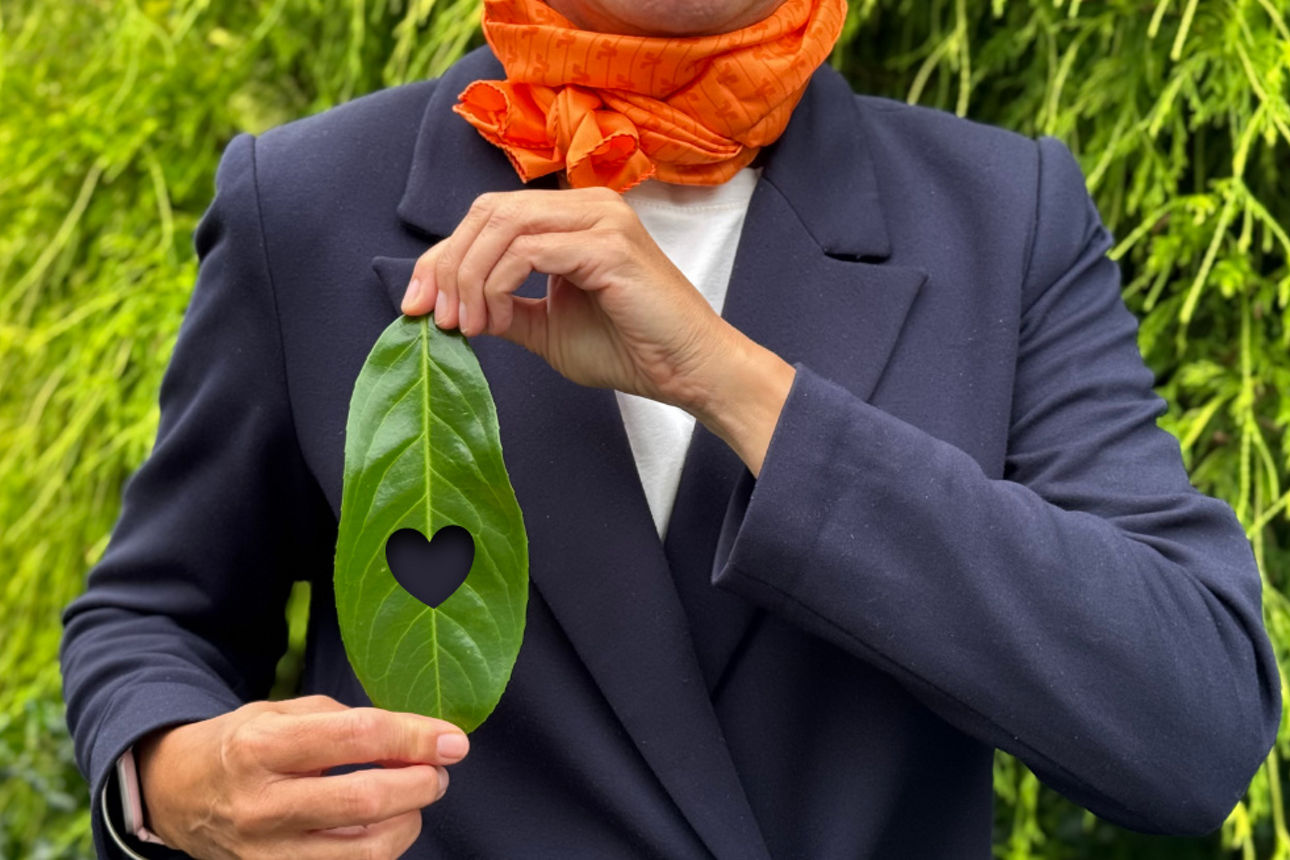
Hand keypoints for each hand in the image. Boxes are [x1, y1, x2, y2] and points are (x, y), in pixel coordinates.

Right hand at [136, 695, 467, 859]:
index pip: (357, 738)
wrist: (176, 794)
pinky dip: (379, 851)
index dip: (415, 738)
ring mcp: (265, 854)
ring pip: (364, 852)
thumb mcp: (283, 712)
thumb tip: (416, 739)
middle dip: (419, 785)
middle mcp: (261, 804)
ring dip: (407, 823)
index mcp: (262, 745)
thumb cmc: (242, 745)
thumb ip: (349, 721)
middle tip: (437, 771)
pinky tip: (383, 828)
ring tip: (413, 799)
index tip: (453, 741)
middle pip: (365, 802)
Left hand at [400, 188, 794, 474]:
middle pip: (486, 213)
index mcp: (573, 217)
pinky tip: (490, 319)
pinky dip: (496, 285)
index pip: (488, 217)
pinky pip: (528, 252)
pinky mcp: (607, 245)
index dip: (442, 257)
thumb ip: (504, 310)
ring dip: (467, 278)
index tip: (418, 305)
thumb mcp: (548, 328)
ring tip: (462, 325)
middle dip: (445, 264)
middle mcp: (586, 204)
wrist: (689, 371)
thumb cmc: (632, 349)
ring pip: (502, 226)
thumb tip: (452, 308)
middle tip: (429, 315)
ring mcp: (600, 219)